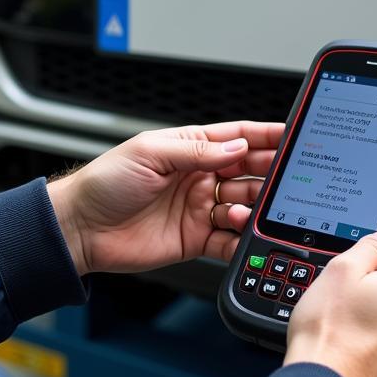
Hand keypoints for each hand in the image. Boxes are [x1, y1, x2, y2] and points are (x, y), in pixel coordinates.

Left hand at [46, 121, 283, 276]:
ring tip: (242, 210)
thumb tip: (236, 146)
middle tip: (287, 180)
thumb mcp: (150, 154)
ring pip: (243, 206)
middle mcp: (199, 177)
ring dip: (252, 208)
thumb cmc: (105, 183)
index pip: (238, 137)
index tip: (295, 136)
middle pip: (249, 172)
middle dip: (271, 174)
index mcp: (190, 148)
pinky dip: (241, 240)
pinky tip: (241, 234)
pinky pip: (229, 240)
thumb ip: (196, 151)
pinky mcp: (195, 239)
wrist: (81, 228)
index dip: (268, 136)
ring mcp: (199, 209)